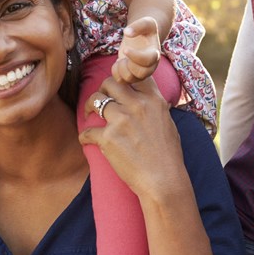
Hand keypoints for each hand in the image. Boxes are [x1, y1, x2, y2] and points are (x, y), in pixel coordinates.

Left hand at [78, 76, 182, 201]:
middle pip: (110, 83)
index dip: (122, 75)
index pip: (134, 74)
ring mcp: (122, 120)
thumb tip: (147, 101)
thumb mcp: (168, 123)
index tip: (117, 84)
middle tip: (99, 99)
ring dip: (88, 107)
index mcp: (154, 100)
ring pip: (95, 100)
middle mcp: (137, 105)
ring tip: (88, 115)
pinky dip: (84, 137)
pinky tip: (86, 141)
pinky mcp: (108, 138)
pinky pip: (87, 131)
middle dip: (102, 89)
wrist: (164, 180)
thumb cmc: (169, 156)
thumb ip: (155, 108)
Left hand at [112, 16, 160, 83]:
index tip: (125, 49)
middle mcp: (150, 67)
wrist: (142, 39)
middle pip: (140, 74)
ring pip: (129, 78)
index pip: (148, 60)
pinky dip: (115, 72)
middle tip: (125, 52)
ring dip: (121, 67)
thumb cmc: (145, 31)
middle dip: (128, 64)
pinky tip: (118, 63)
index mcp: (154, 54)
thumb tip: (127, 32)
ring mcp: (140, 74)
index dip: (135, 56)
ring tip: (122, 58)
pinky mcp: (131, 77)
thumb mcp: (146, 23)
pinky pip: (121, 81)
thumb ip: (139, 25)